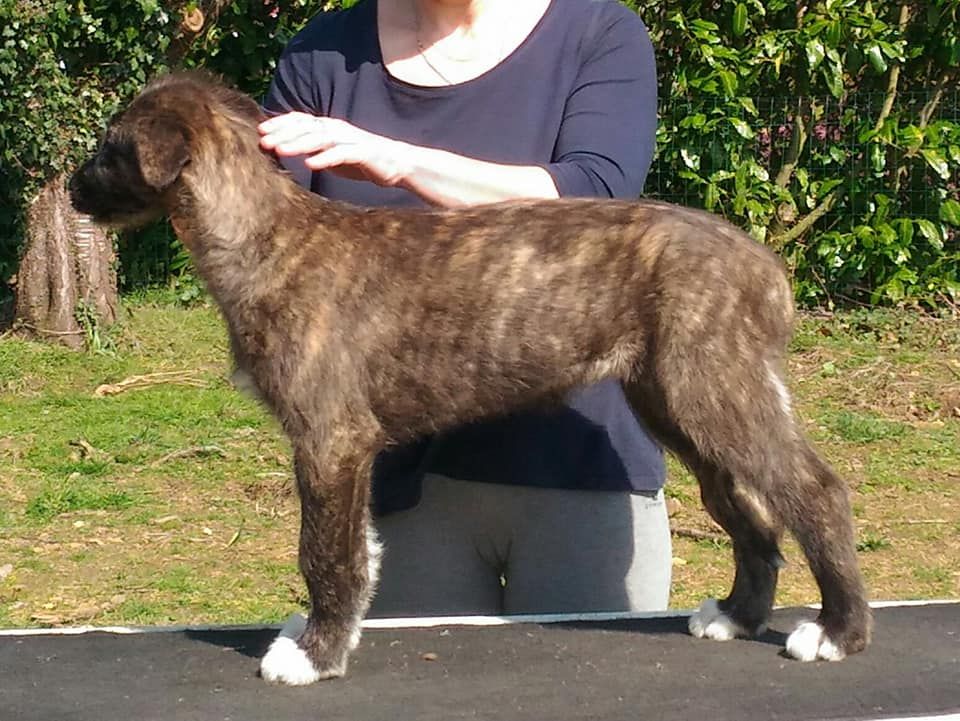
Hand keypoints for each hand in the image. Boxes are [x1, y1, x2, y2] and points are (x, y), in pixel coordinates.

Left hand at [258, 112, 411, 186]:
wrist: (395, 164)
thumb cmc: (360, 160)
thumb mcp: (331, 154)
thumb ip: (312, 149)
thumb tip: (284, 151)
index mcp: (328, 127)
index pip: (300, 120)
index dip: (280, 123)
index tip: (260, 131)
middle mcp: (336, 128)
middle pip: (306, 127)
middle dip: (283, 133)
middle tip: (263, 141)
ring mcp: (350, 139)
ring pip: (320, 138)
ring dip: (298, 143)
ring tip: (280, 151)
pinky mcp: (362, 152)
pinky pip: (341, 154)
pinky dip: (325, 158)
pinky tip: (310, 164)